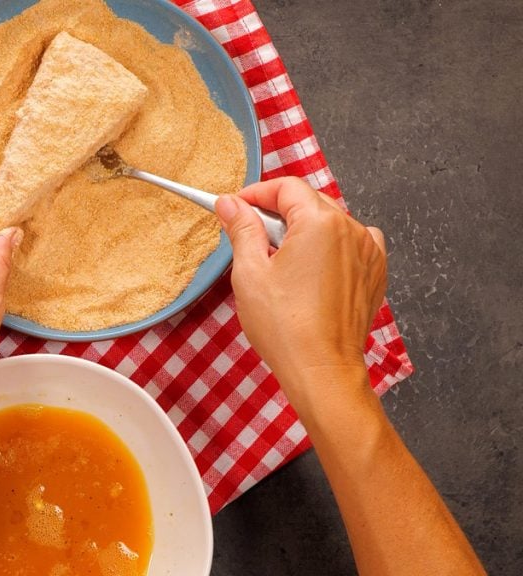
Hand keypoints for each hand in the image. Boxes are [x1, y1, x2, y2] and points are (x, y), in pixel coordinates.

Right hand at [215, 177, 386, 393]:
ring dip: (303, 230)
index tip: (237, 208)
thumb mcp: (250, 273)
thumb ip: (242, 229)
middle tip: (251, 237)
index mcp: (320, 223)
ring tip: (280, 261)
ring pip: (330, 222)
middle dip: (277, 213)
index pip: (286, 188)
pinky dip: (330, 247)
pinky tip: (311, 271)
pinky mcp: (374, 272)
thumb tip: (230, 204)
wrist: (321, 369)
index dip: (256, 194)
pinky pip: (351, 243)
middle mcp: (350, 230)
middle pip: (309, 202)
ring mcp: (368, 251)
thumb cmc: (286, 327)